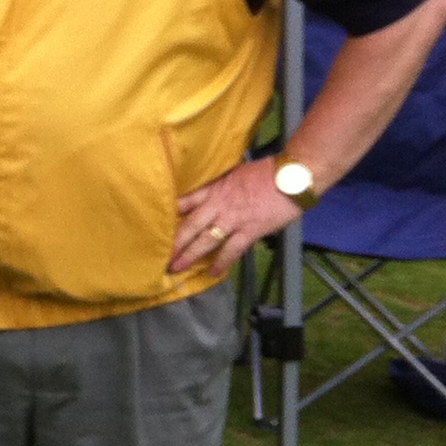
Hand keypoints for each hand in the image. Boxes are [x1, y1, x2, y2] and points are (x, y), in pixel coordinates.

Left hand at [170, 157, 301, 278]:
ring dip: (190, 255)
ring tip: (176, 267)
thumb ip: (221, 186)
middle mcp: (218, 205)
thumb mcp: (235, 174)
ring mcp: (233, 218)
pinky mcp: (250, 230)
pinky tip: (213, 272)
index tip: (152, 224)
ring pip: (205, 239)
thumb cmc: (266, 172)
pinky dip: (222, 262)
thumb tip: (211, 194)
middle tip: (159, 255)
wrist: (292, 176)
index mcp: (213, 189)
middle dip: (174, 242)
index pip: (184, 202)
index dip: (168, 214)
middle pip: (189, 225)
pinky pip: (232, 249)